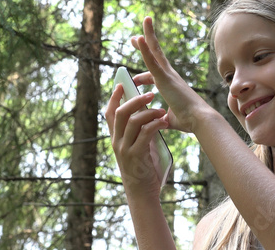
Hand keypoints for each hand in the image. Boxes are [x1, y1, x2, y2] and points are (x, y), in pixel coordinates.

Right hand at [105, 83, 168, 197]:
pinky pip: (145, 134)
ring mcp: (125, 149)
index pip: (110, 113)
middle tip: (150, 93)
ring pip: (133, 122)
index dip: (114, 97)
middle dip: (135, 100)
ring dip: (149, 113)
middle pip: (121, 113)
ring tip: (162, 110)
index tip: (121, 84)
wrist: (142, 191)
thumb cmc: (142, 167)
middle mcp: (117, 142)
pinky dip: (155, 125)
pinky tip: (164, 122)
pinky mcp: (136, 156)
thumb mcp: (137, 146)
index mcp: (115, 138)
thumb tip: (146, 113)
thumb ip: (138, 131)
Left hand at [131, 17, 214, 132]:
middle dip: (146, 43)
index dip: (145, 67)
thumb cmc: (188, 120)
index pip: (154, 71)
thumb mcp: (169, 118)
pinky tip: (138, 39)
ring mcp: (167, 75)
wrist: (199, 120)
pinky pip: (152, 61)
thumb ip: (162, 117)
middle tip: (136, 37)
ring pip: (154, 51)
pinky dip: (145, 49)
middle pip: (155, 54)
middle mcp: (170, 75)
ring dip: (148, 36)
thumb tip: (158, 122)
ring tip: (144, 21)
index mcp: (170, 83)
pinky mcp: (165, 78)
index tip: (135, 71)